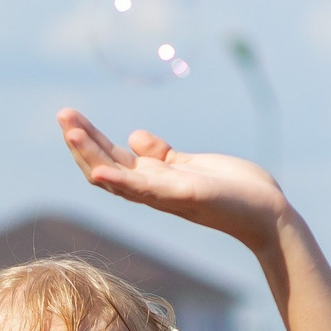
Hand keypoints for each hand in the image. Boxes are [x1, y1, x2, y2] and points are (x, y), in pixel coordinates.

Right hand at [58, 109, 292, 250]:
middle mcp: (154, 190)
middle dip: (83, 142)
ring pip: (119, 179)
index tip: (70, 118)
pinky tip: (101, 173)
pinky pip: (147, 191)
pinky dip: (122, 184)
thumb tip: (133, 137)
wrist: (267, 214)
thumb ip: (163, 154)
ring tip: (71, 133)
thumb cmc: (234, 191)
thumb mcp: (192, 166)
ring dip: (92, 157)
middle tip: (62, 115)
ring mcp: (167, 196)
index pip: (112, 161)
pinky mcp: (186, 197)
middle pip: (107, 167)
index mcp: (155, 180)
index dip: (89, 141)